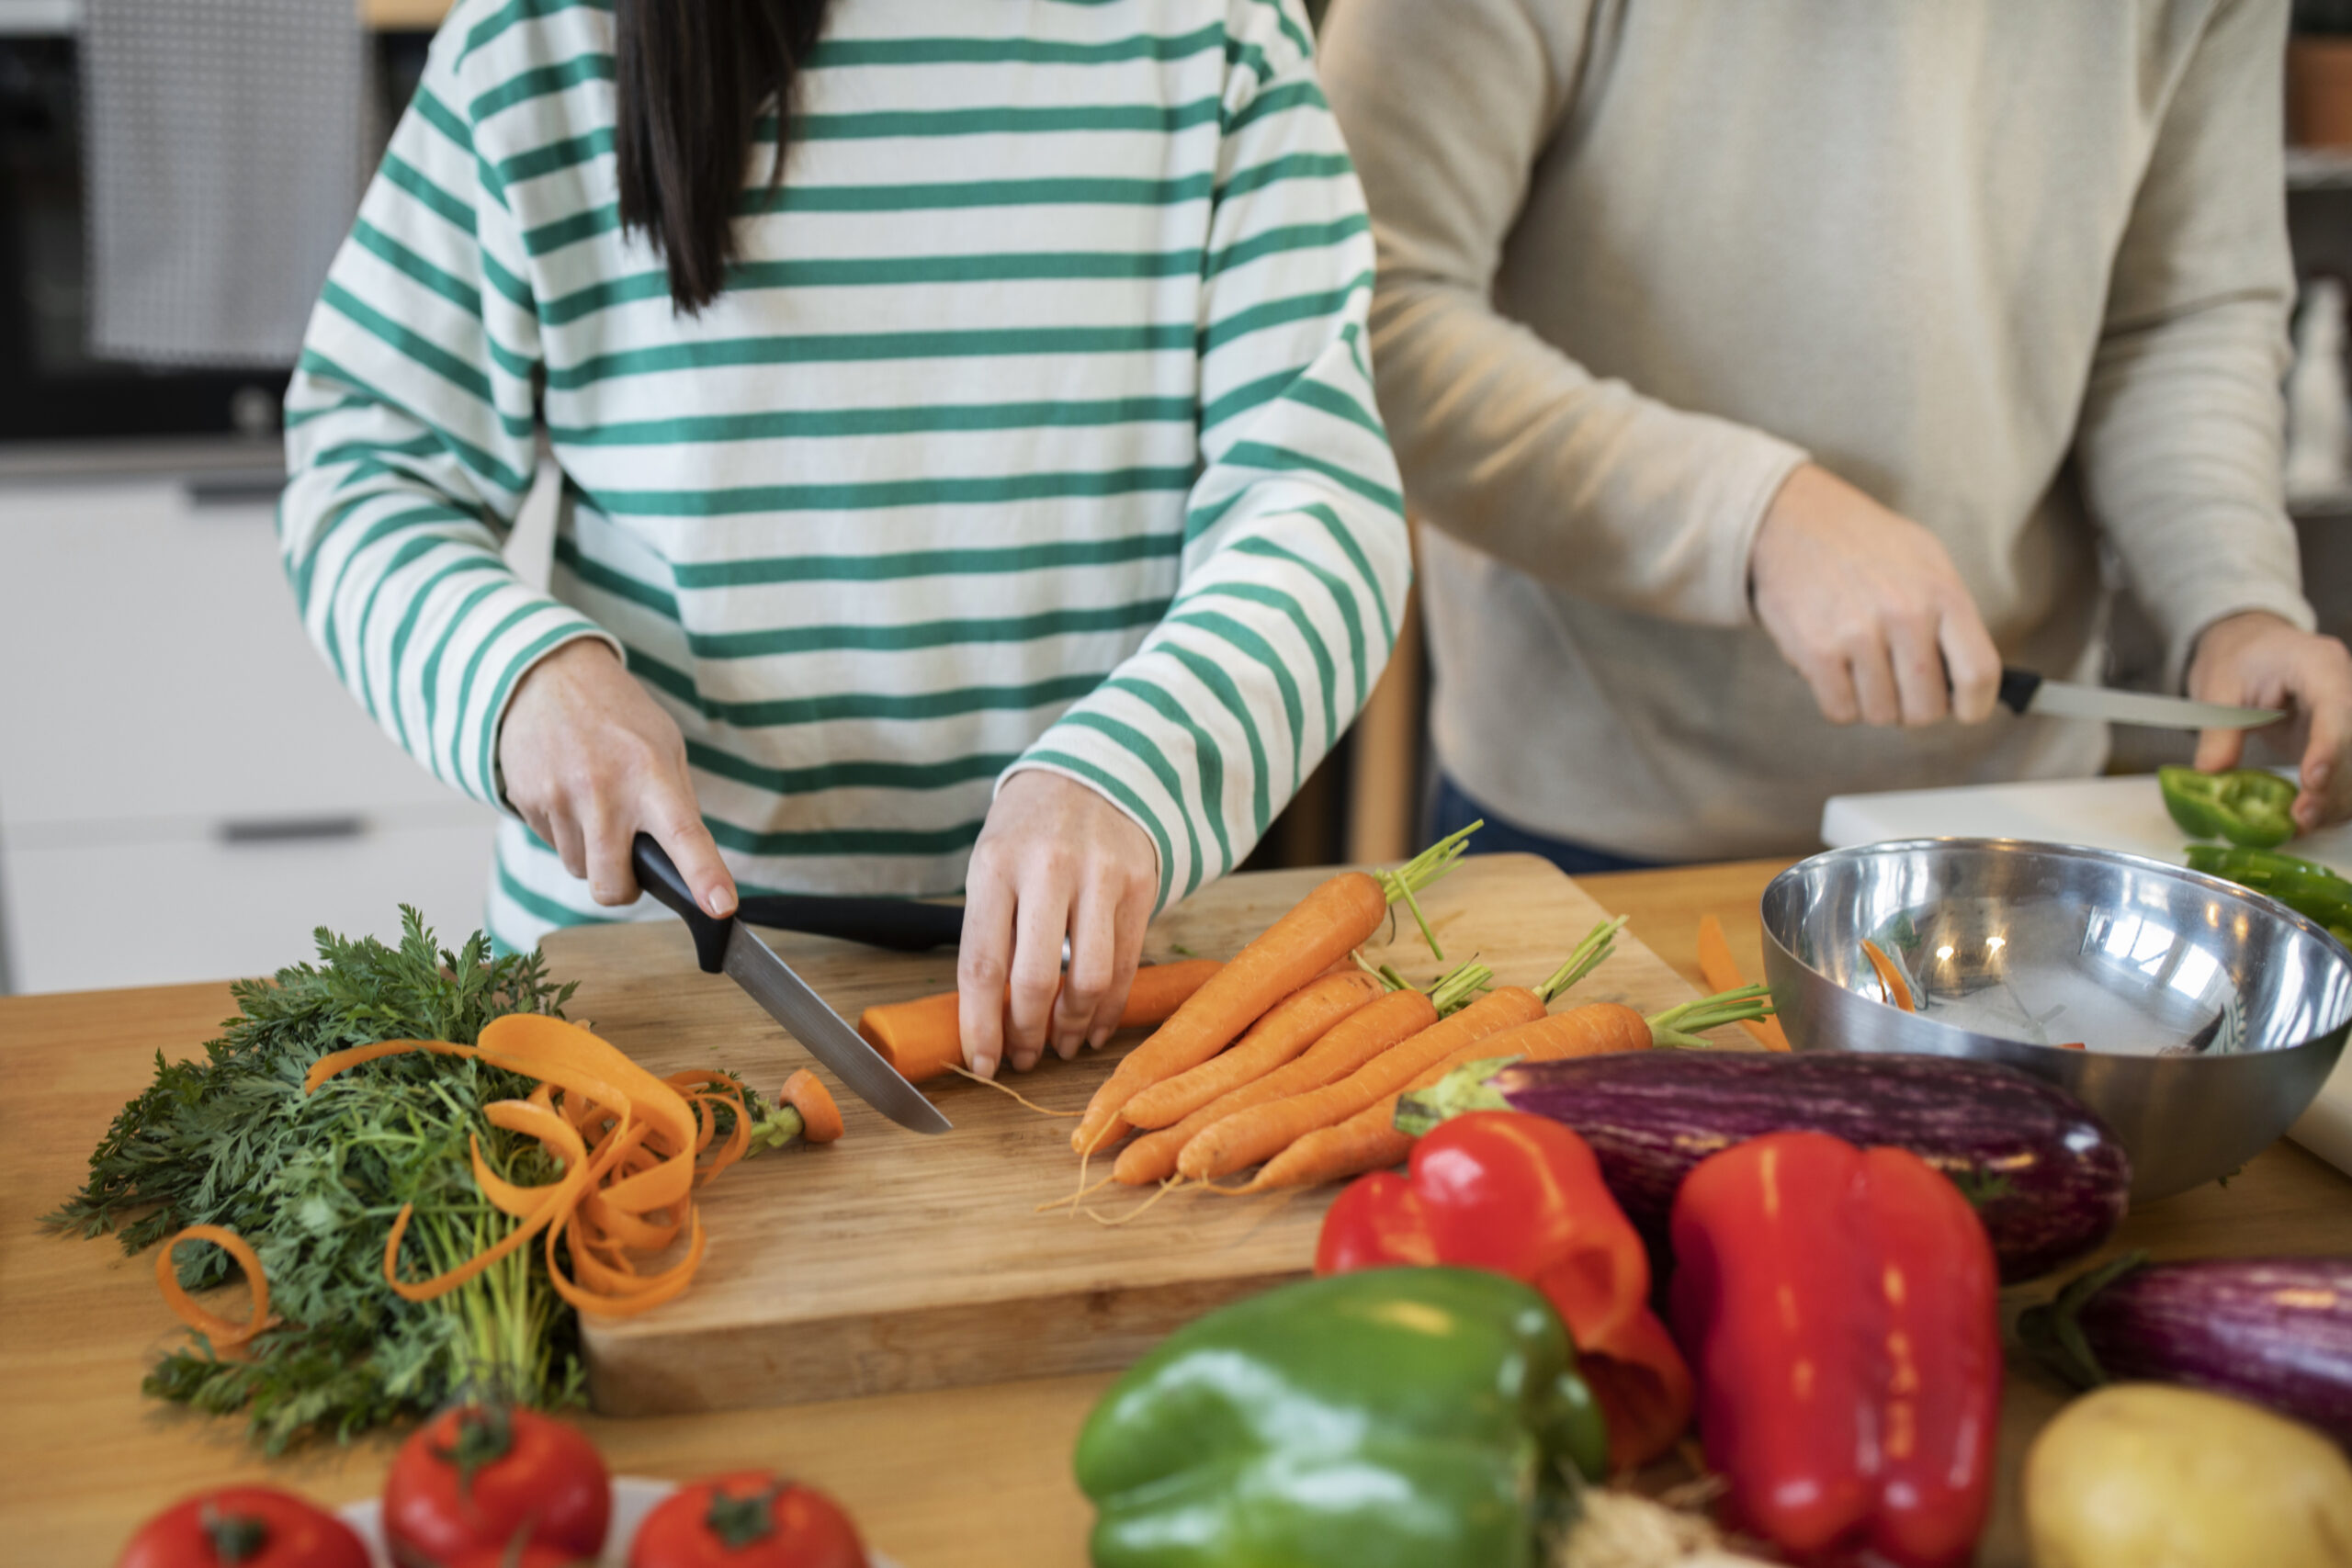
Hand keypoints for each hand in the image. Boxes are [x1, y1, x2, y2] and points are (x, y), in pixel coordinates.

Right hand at [497, 639, 736, 916]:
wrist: (545, 674)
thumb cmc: (617, 715)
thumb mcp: (663, 745)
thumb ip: (676, 803)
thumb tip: (686, 865)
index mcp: (651, 773)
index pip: (684, 834)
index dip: (704, 875)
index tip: (720, 907)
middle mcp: (603, 790)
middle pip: (612, 884)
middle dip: (624, 888)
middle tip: (631, 865)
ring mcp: (559, 797)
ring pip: (579, 871)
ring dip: (591, 856)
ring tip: (594, 806)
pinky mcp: (525, 800)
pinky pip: (553, 845)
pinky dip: (565, 833)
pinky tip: (568, 793)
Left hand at [957, 771, 1157, 1077]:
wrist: (1091, 772)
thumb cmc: (1028, 829)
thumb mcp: (991, 863)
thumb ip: (990, 930)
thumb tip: (990, 1015)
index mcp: (995, 866)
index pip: (983, 965)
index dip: (981, 1026)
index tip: (983, 1064)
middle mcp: (1047, 869)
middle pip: (1036, 980)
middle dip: (1027, 1034)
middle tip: (1023, 1058)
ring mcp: (1099, 876)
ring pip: (1088, 979)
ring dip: (1071, 1027)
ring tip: (1060, 1045)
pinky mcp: (1140, 884)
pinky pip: (1125, 964)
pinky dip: (1108, 1008)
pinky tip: (1093, 1027)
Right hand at [1750, 464, 2003, 726]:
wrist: (1794, 519)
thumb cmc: (1865, 544)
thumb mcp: (1927, 560)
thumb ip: (1953, 617)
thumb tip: (1970, 681)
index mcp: (1943, 594)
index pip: (1979, 674)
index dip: (1974, 706)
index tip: (1963, 709)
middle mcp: (1905, 615)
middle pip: (1926, 709)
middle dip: (1914, 708)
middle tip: (1899, 686)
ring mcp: (1858, 634)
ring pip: (1881, 715)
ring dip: (1872, 703)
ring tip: (1862, 669)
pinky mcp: (1816, 650)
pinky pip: (1840, 711)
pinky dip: (1838, 702)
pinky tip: (1836, 672)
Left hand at [2187, 611, 2351, 832]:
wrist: (2253, 648)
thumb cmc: (2239, 658)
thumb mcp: (2217, 686)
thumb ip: (2218, 731)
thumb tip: (2211, 775)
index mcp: (2318, 663)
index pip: (2337, 705)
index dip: (2330, 745)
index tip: (2312, 780)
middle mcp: (2346, 689)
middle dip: (2333, 784)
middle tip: (2301, 818)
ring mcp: (2348, 717)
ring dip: (2335, 800)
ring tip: (2300, 826)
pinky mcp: (2343, 741)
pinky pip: (2348, 774)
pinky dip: (2333, 800)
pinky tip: (2309, 820)